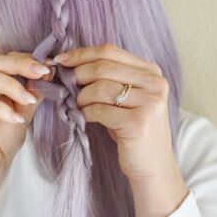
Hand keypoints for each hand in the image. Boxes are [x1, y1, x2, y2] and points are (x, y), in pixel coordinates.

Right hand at [0, 33, 54, 178]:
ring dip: (12, 86)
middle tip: (42, 73)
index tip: (48, 68)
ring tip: (28, 100)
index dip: (27, 60)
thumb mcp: (25, 110)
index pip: (6, 60)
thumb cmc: (6, 136)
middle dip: (20, 65)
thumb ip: (33, 91)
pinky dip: (1, 108)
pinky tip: (17, 119)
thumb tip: (49, 73)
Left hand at [53, 43, 176, 183]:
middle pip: (103, 67)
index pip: (110, 51)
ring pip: (100, 88)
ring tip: (80, 105)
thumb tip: (71, 65)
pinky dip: (86, 113)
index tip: (62, 60)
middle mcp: (154, 83)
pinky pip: (99, 110)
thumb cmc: (133, 129)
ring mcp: (149, 103)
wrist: (153, 165)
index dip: (82, 54)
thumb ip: (108, 79)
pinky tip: (85, 117)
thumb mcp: (126, 98)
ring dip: (81, 97)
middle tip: (66, 85)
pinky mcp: (138, 123)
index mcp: (151, 72)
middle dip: (77, 75)